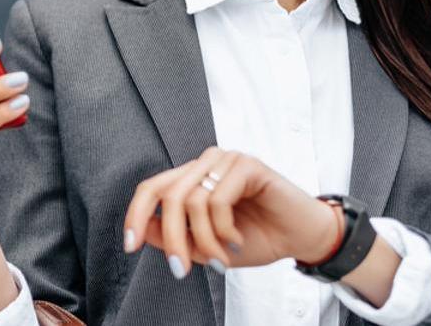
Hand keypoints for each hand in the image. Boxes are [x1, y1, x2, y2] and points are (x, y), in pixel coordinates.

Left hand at [121, 147, 340, 278]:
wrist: (300, 238)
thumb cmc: (257, 238)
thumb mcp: (206, 246)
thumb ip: (174, 237)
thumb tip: (143, 231)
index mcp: (192, 178)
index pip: (152, 188)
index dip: (135, 215)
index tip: (130, 246)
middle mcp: (205, 164)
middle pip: (168, 197)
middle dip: (173, 240)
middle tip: (181, 270)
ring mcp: (225, 160)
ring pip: (192, 200)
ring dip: (204, 240)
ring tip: (221, 258)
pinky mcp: (246, 164)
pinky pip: (217, 199)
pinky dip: (223, 228)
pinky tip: (237, 239)